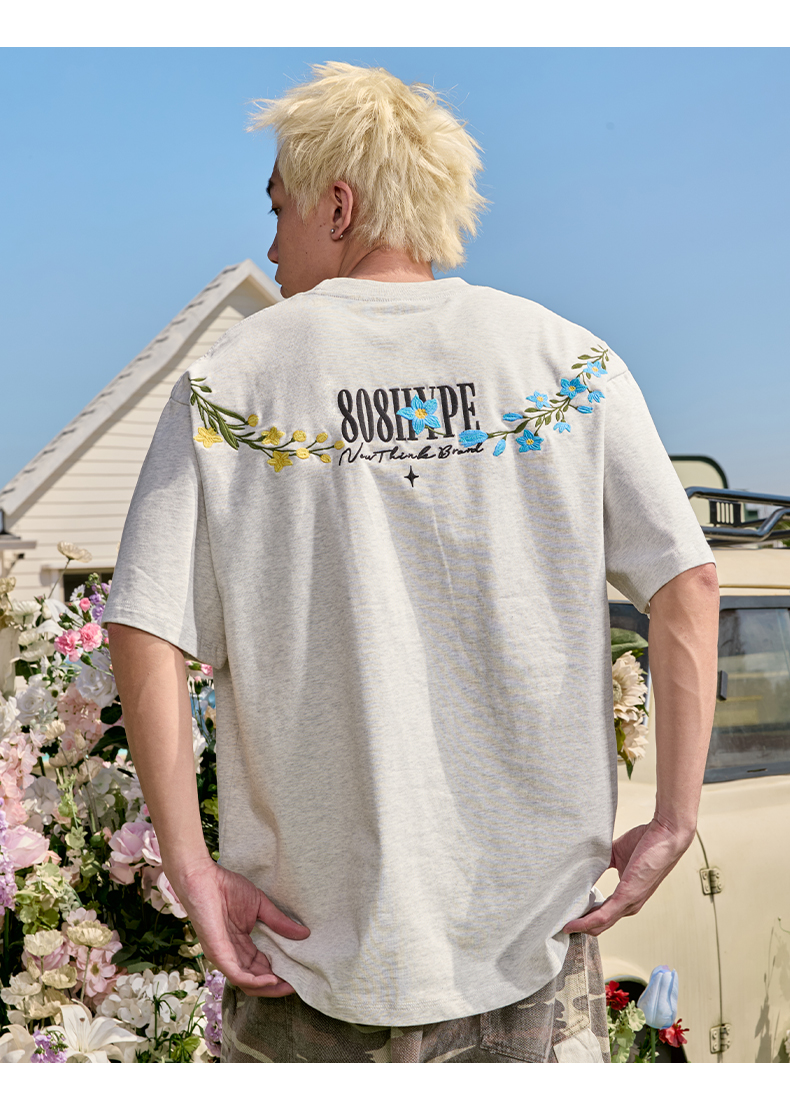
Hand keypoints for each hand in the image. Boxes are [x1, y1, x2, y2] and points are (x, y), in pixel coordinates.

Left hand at [169, 858, 309, 995]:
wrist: (203, 878)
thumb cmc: (228, 889)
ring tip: (287, 985)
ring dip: (268, 987)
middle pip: (255, 980)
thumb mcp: (260, 906)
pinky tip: (272, 978)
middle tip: (297, 985)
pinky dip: (255, 981)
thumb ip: (279, 922)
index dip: (280, 972)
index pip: (261, 967)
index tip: (299, 974)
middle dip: (276, 985)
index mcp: (241, 946)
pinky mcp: (217, 953)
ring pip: (247, 983)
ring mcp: (224, 956)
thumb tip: (304, 934)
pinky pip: (237, 974)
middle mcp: (232, 956)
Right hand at [562, 818, 694, 936]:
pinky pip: (603, 915)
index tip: (567, 916)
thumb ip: (604, 861)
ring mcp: (629, 903)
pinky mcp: (628, 897)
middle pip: (600, 925)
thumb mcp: (618, 853)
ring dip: (580, 928)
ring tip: (561, 928)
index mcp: (628, 896)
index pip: (604, 915)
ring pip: (600, 924)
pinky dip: (586, 922)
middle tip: (559, 926)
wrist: (666, 835)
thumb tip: (585, 860)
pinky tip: (573, 924)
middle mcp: (630, 905)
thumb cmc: (648, 842)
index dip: (585, 918)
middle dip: (580, 928)